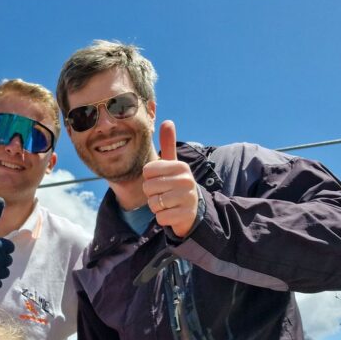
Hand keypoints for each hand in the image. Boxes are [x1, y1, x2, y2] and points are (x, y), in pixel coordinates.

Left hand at [142, 121, 198, 237]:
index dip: (149, 178)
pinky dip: (163, 218)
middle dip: (152, 194)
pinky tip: (172, 214)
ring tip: (169, 204)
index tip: (161, 180)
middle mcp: (186, 180)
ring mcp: (187, 198)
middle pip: (148, 187)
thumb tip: (167, 121)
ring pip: (153, 203)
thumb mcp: (173, 165)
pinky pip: (160, 217)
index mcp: (180, 166)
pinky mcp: (185, 215)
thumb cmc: (176, 185)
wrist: (193, 211)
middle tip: (165, 194)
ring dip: (157, 207)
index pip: (147, 170)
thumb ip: (168, 145)